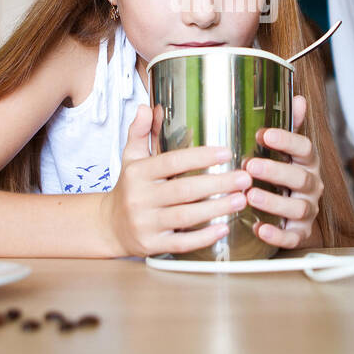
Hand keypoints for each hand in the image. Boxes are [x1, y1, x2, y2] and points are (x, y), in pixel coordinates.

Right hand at [100, 104, 252, 256]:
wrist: (109, 226)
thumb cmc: (129, 188)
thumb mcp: (130, 158)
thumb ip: (139, 132)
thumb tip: (146, 107)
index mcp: (138, 173)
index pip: (172, 162)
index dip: (200, 157)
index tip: (226, 152)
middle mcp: (140, 198)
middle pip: (183, 190)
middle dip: (217, 183)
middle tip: (244, 178)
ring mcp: (145, 224)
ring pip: (185, 217)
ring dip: (216, 208)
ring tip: (241, 199)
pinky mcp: (151, 245)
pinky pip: (181, 243)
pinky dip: (203, 237)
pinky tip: (224, 228)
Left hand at [243, 94, 321, 248]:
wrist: (292, 215)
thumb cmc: (285, 176)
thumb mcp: (288, 151)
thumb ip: (290, 127)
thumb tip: (298, 97)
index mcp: (308, 163)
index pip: (304, 149)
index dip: (287, 141)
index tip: (265, 133)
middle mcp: (312, 186)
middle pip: (300, 178)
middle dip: (276, 171)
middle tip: (251, 165)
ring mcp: (307, 211)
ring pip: (298, 208)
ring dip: (274, 202)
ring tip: (250, 195)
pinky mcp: (300, 234)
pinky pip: (292, 237)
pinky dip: (277, 235)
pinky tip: (259, 229)